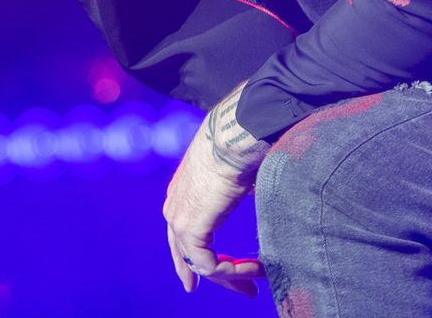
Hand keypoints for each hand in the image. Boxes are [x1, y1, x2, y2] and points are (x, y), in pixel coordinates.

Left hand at [163, 86, 267, 299]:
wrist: (230, 140)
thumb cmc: (237, 151)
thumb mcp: (231, 178)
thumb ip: (230, 193)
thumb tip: (249, 198)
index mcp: (182, 192)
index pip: (181, 235)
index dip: (195, 259)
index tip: (219, 275)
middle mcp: (175, 205)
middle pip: (186, 253)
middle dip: (216, 277)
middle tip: (245, 291)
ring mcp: (178, 216)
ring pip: (199, 263)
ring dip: (231, 277)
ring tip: (256, 283)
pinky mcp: (188, 226)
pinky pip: (208, 264)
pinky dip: (233, 272)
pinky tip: (255, 268)